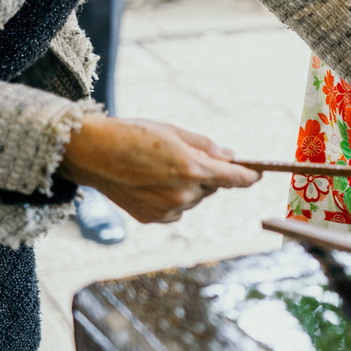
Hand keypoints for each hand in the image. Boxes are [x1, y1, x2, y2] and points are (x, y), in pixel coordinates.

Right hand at [58, 115, 260, 222]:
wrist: (92, 153)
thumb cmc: (133, 135)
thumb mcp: (175, 132)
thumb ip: (207, 146)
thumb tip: (231, 158)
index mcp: (192, 168)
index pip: (234, 178)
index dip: (249, 176)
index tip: (259, 174)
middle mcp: (183, 194)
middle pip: (213, 187)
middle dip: (207, 173)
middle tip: (182, 157)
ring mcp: (168, 209)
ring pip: (194, 198)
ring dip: (188, 186)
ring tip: (159, 168)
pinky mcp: (153, 219)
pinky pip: (176, 209)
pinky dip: (172, 198)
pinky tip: (151, 183)